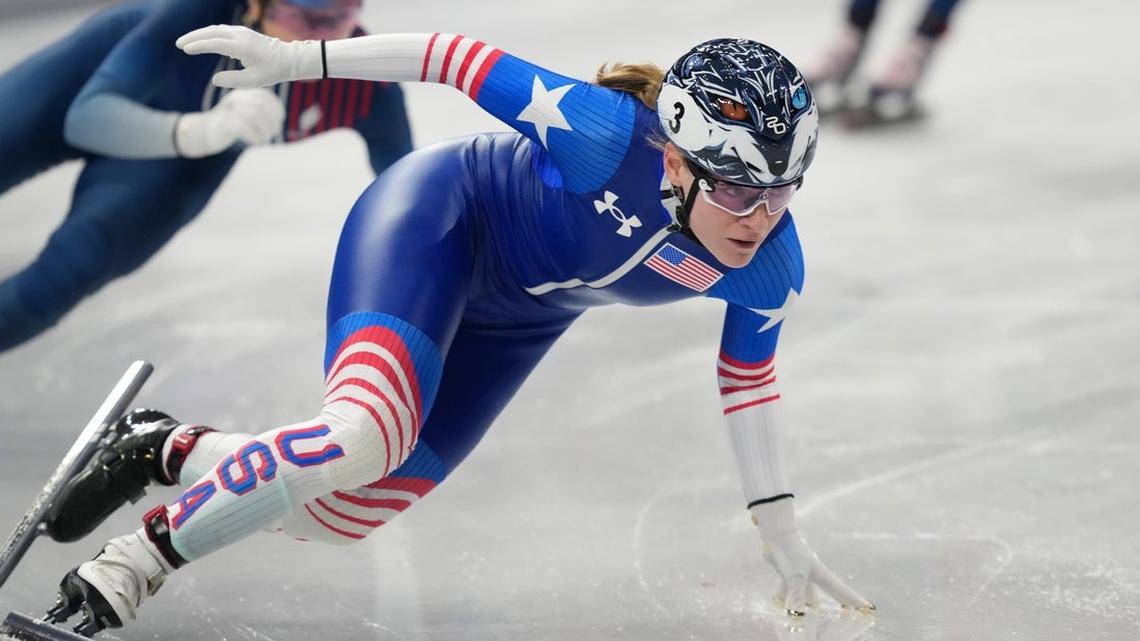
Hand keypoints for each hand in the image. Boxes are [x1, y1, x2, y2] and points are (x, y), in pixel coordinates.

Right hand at [174, 88, 285, 157]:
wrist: (205, 132)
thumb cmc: (231, 125)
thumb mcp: (247, 115)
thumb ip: (261, 114)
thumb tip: (278, 125)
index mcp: (243, 94)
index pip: (265, 95)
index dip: (276, 108)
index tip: (280, 120)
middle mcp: (236, 98)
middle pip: (260, 104)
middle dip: (272, 121)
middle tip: (273, 133)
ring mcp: (228, 110)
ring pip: (253, 114)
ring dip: (264, 130)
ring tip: (264, 138)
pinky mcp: (223, 123)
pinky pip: (242, 127)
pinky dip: (254, 136)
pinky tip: (255, 141)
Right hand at [176, 25, 322, 87]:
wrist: (289, 58)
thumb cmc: (273, 71)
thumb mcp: (254, 81)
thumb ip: (233, 81)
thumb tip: (214, 80)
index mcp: (242, 47)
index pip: (214, 43)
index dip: (199, 46)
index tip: (185, 49)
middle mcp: (240, 35)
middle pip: (211, 32)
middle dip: (193, 37)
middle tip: (178, 44)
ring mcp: (241, 32)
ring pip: (215, 30)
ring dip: (199, 34)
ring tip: (186, 42)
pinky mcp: (243, 32)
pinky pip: (221, 31)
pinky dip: (209, 34)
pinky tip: (202, 41)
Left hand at [751, 497, 873, 615]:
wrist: (776, 535)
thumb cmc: (790, 552)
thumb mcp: (796, 576)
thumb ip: (798, 596)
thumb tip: (797, 616)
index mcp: (822, 575)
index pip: (842, 591)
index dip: (854, 601)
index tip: (869, 608)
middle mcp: (813, 575)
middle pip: (829, 593)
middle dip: (838, 602)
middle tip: (846, 612)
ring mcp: (800, 574)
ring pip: (807, 593)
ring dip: (808, 602)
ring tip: (811, 613)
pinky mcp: (787, 573)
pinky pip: (790, 590)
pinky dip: (787, 598)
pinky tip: (781, 605)